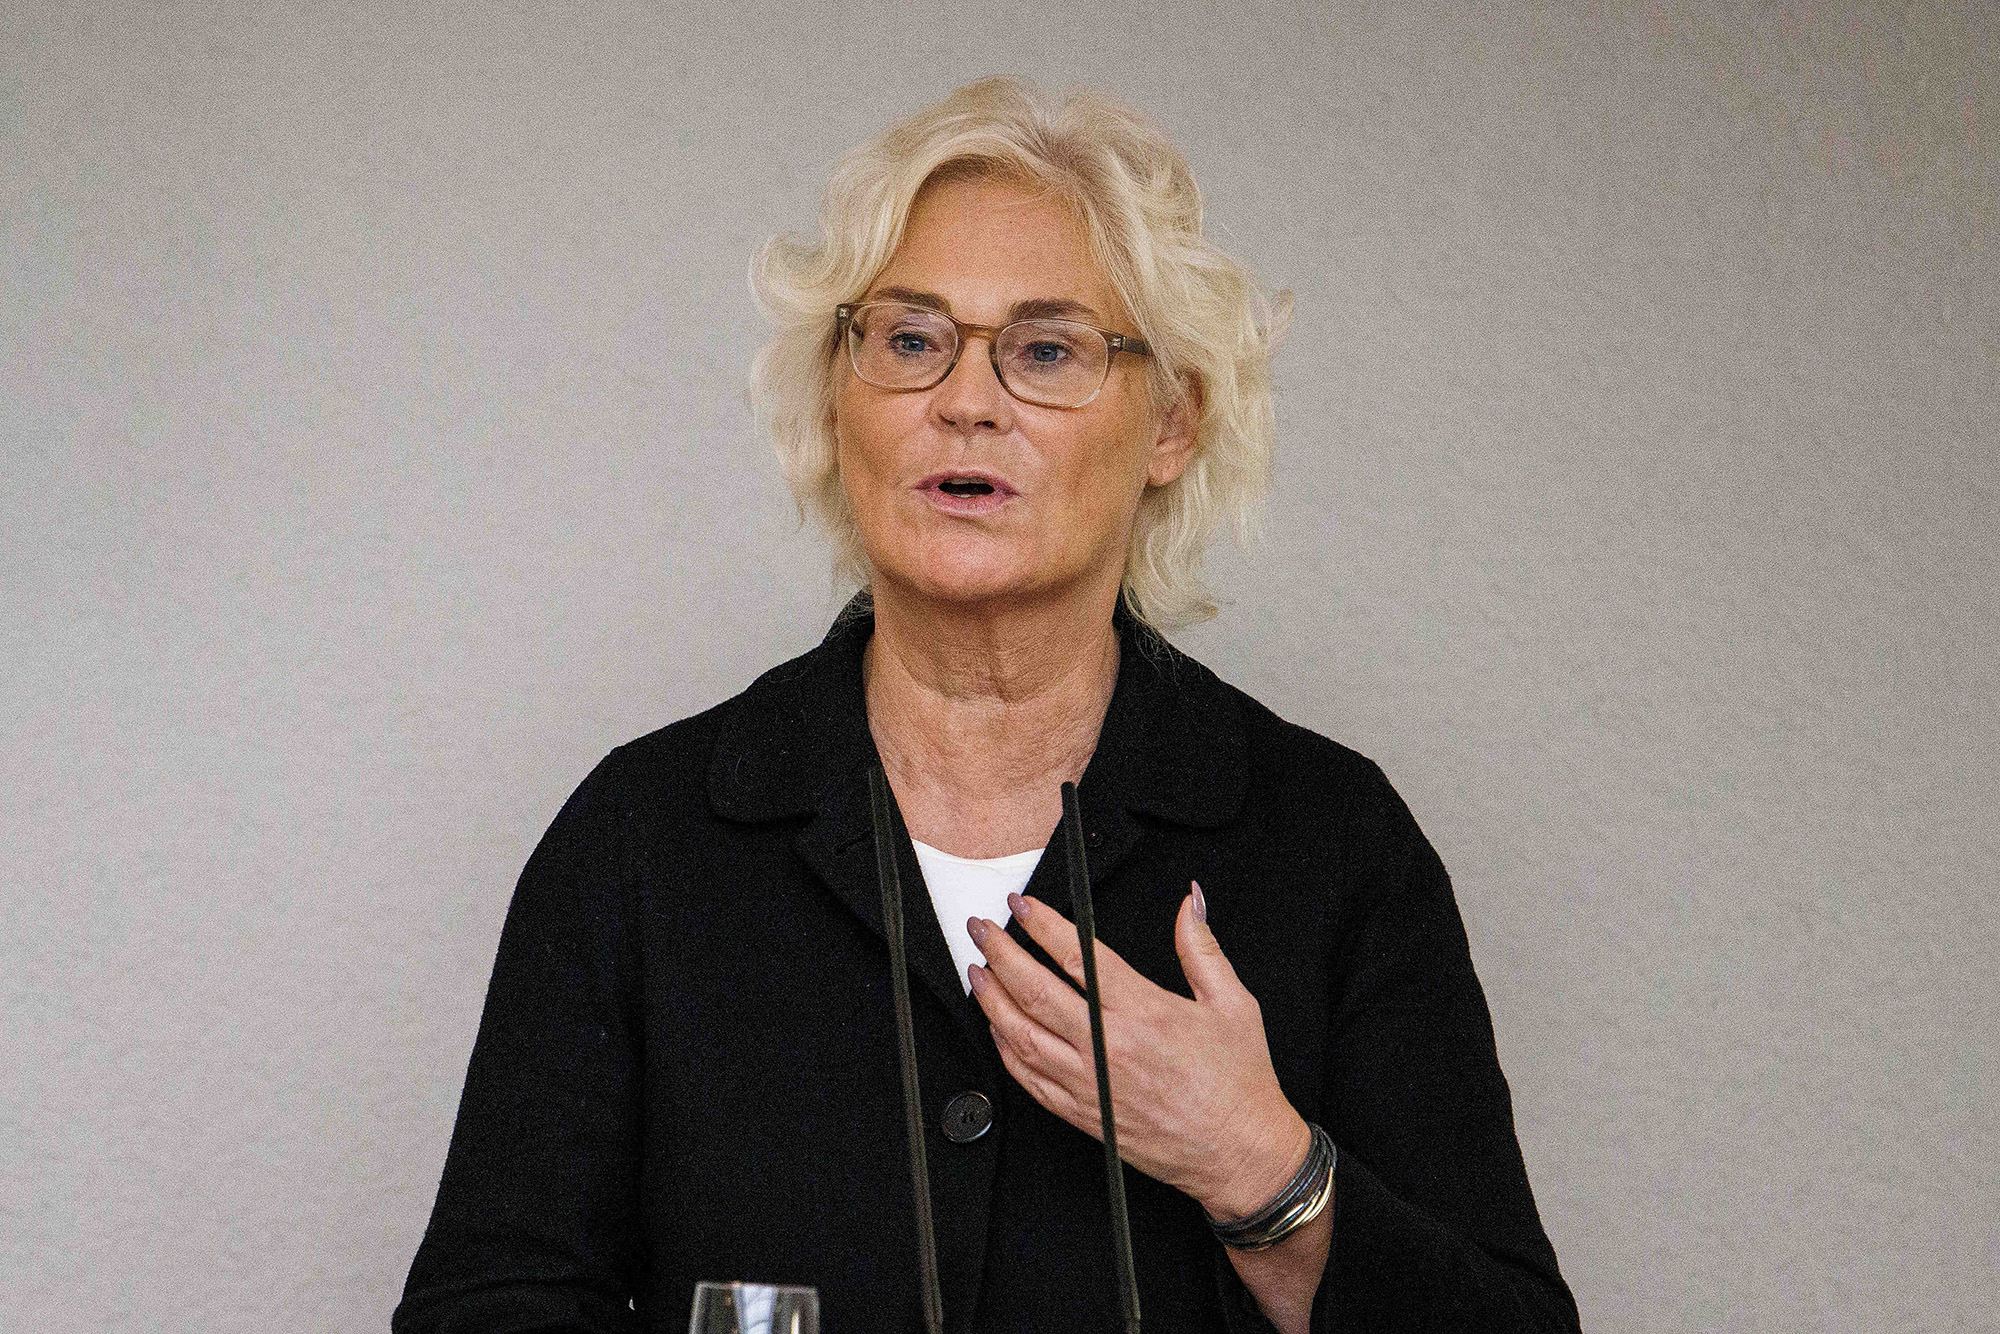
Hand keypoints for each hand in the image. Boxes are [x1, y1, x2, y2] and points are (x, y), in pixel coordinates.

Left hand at [966, 882, 1310, 1219]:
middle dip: (1001, 953)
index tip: (1021, 906)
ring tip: (977, 971)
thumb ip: (1201, 947)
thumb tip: (1189, 902)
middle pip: (1036, 991)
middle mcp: (1110, 1047)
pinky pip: (1030, 1079)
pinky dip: (1006, 1049)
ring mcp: (1091, 1084)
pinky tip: (998, 1028)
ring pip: (1022, 1035)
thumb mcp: (1233, 1003)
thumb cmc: (1239, 1084)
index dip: (1043, 926)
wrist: (1240, 1153)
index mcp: (1145, 1012)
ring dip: (992, 999)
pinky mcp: (1084, 1114)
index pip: (1078, 957)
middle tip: (981, 929)